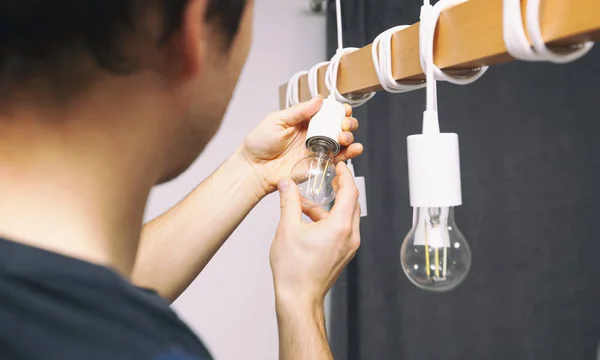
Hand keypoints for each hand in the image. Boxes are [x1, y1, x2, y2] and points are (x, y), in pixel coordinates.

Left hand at [240, 96, 362, 196]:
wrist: (254, 169)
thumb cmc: (259, 144)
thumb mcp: (277, 120)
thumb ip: (299, 111)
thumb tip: (319, 99)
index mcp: (304, 121)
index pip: (326, 112)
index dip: (338, 109)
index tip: (343, 109)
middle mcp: (313, 134)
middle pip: (338, 125)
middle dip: (346, 122)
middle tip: (343, 124)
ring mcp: (317, 149)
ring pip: (341, 142)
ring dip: (349, 136)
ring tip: (344, 136)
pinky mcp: (319, 164)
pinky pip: (338, 159)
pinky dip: (349, 154)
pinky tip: (354, 149)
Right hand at [270, 162, 360, 306]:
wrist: (298, 299)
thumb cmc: (294, 270)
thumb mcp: (287, 229)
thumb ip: (289, 202)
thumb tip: (286, 184)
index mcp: (339, 227)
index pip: (350, 192)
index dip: (345, 176)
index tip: (339, 166)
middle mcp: (350, 236)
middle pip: (352, 203)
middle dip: (341, 189)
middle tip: (329, 177)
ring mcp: (348, 247)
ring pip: (345, 217)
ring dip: (330, 206)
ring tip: (306, 203)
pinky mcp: (343, 254)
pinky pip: (341, 229)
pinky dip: (328, 220)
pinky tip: (309, 220)